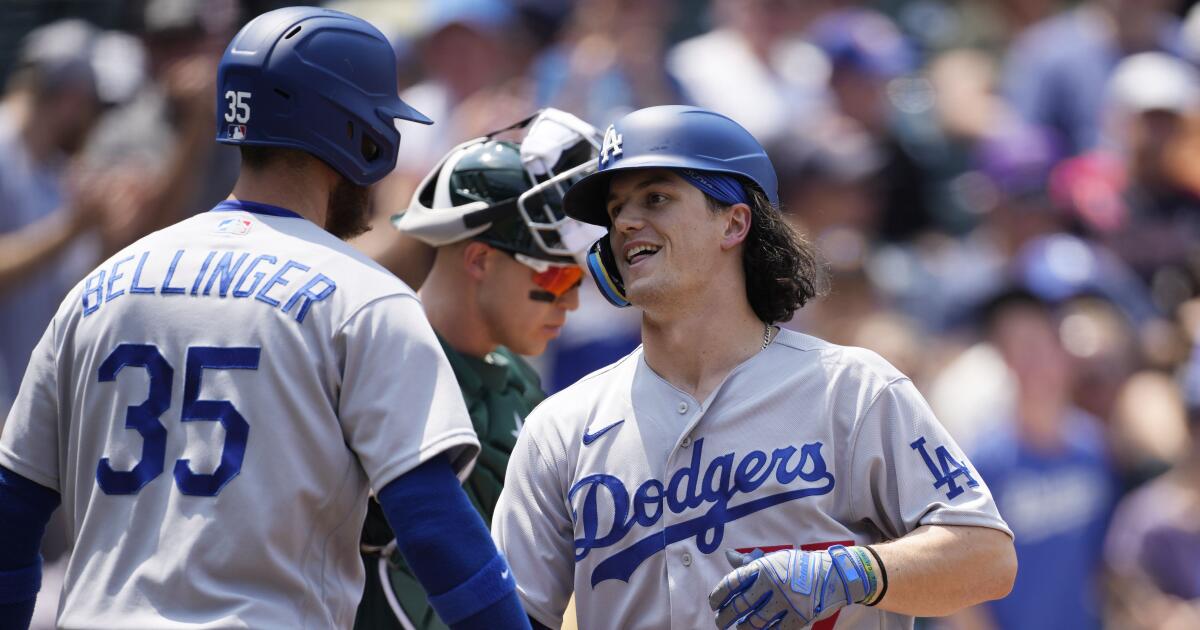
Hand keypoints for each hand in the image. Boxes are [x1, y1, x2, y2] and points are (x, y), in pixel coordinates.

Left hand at [708, 546, 877, 628]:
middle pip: (741, 605)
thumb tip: (728, 556)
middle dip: (726, 616)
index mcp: (764, 567)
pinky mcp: (798, 617)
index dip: (719, 594)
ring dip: (743, 628)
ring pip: (755, 622)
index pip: (733, 582)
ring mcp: (786, 602)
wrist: (833, 575)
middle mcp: (772, 584)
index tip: (714, 603)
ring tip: (738, 628)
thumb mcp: (775, 559)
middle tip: (720, 621)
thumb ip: (750, 562)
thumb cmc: (799, 566)